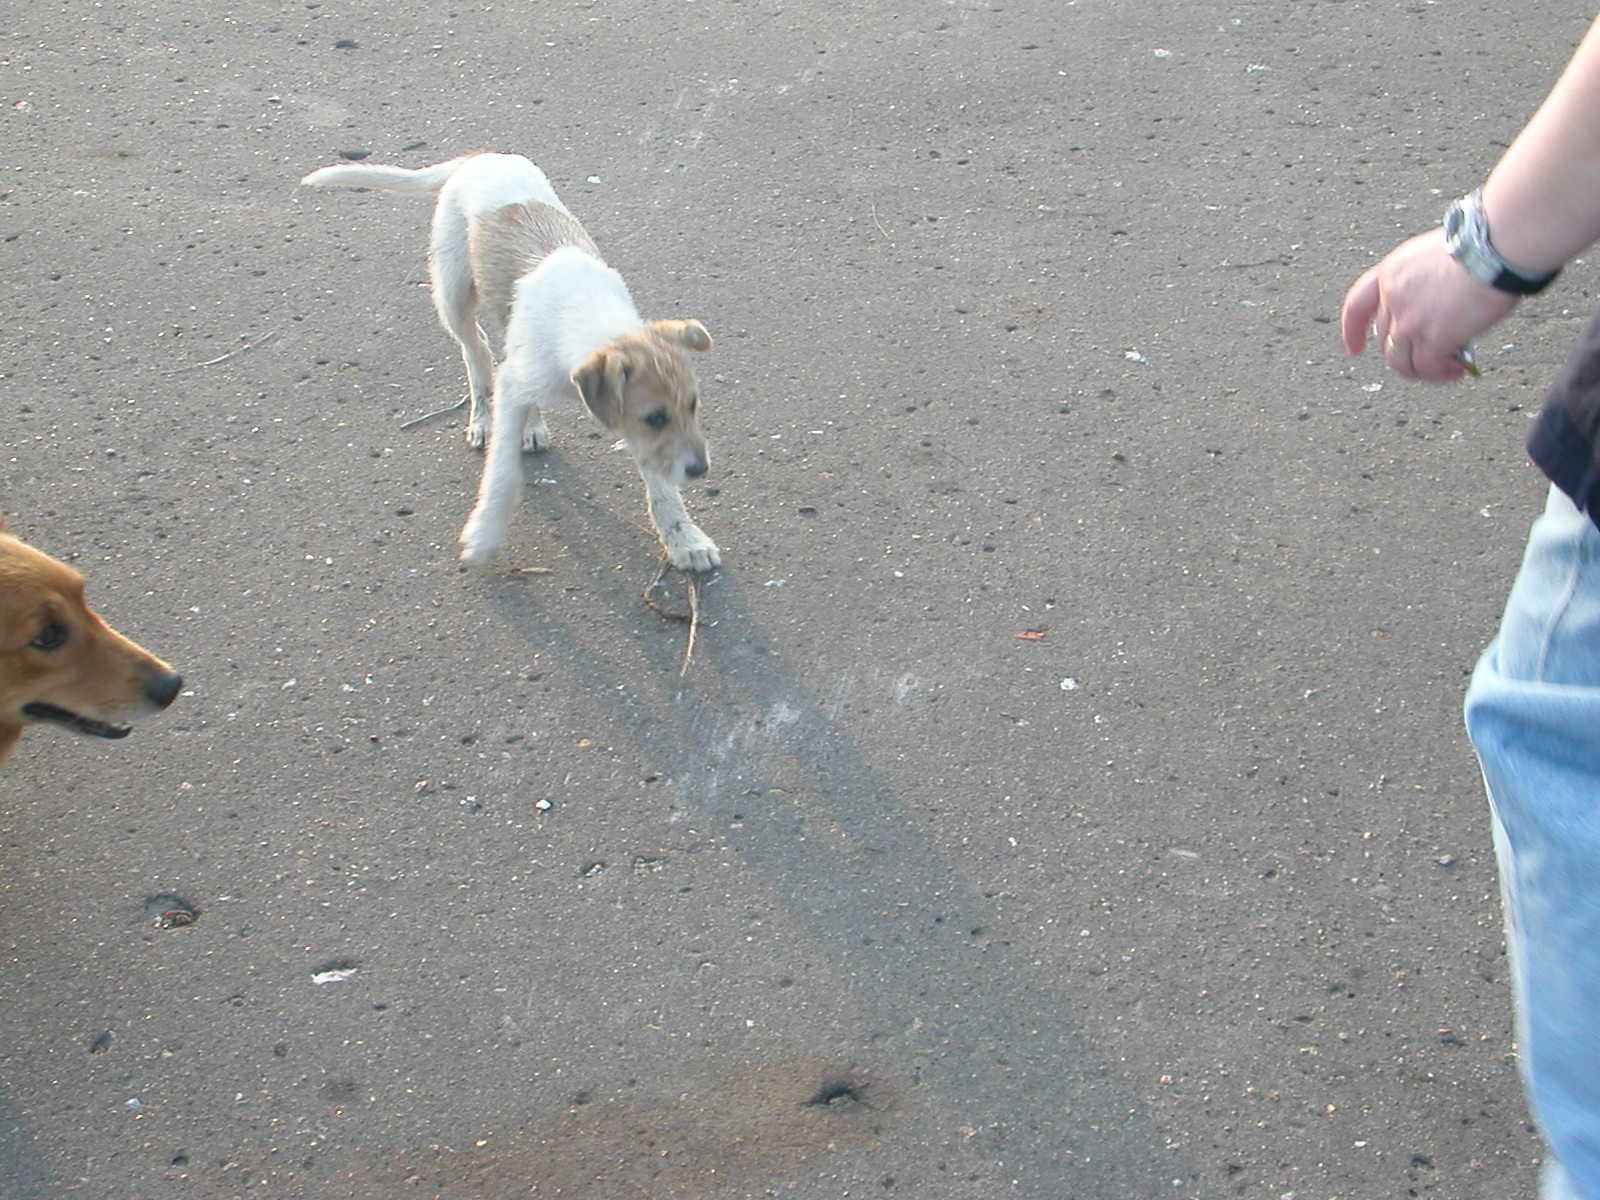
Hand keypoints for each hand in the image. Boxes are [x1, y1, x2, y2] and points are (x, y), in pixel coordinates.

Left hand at [1340, 229, 1518, 380]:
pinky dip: (1439, 374)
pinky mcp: (1432, 339)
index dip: (1353, 330)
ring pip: (1399, 361)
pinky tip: (1457, 371)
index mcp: (1392, 272)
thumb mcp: (1437, 256)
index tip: (1354, 349)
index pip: (1357, 306)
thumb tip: (1441, 307)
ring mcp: (1408, 321)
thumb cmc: (1482, 242)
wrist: (1496, 247)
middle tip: (1432, 357)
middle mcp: (1392, 298)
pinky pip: (1427, 368)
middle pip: (1386, 339)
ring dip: (1421, 371)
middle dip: (1406, 352)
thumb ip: (1426, 282)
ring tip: (1446, 370)